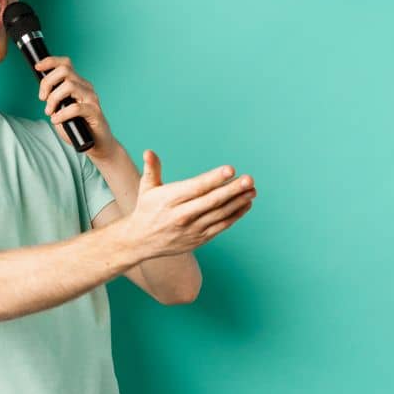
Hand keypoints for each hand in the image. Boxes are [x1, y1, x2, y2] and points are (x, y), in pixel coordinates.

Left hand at [34, 56, 116, 156]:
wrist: (96, 144)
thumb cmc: (77, 126)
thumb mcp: (60, 108)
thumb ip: (53, 98)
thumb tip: (41, 91)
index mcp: (77, 83)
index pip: (65, 63)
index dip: (50, 62)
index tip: (37, 67)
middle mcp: (85, 87)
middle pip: (64, 71)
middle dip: (47, 83)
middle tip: (42, 98)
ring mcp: (91, 98)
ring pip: (69, 86)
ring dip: (53, 99)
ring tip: (50, 112)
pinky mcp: (95, 112)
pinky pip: (76, 107)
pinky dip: (62, 114)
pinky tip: (56, 120)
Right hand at [114, 149, 256, 260]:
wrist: (141, 241)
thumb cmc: (147, 209)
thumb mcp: (146, 188)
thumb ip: (151, 169)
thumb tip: (149, 152)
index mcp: (168, 200)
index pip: (195, 187)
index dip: (214, 178)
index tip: (230, 169)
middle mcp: (181, 215)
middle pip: (211, 201)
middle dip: (232, 189)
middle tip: (249, 179)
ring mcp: (192, 229)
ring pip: (220, 214)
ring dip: (238, 202)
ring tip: (252, 190)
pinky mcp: (199, 238)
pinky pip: (221, 226)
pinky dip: (236, 215)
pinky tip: (246, 204)